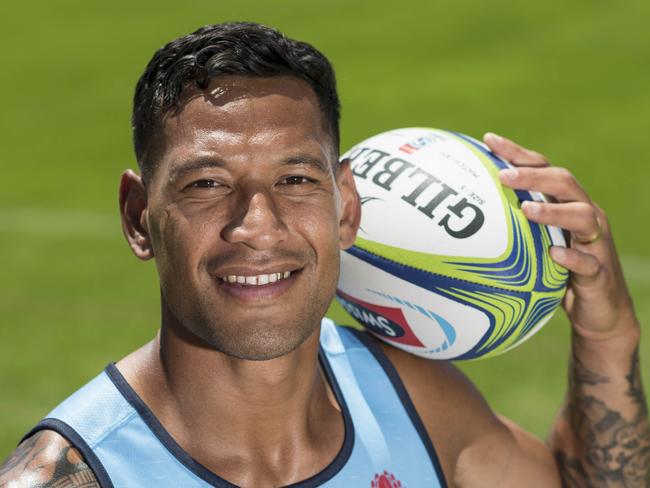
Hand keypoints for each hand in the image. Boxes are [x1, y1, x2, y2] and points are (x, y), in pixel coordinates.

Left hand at [483, 132, 637, 342]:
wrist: (598, 312)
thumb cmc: (557, 274)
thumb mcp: (532, 246)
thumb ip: (508, 228)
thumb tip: (455, 222)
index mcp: (565, 203)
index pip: (542, 168)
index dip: (517, 153)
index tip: (488, 140)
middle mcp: (585, 215)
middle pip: (564, 182)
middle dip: (533, 175)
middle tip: (503, 176)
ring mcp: (595, 243)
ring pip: (583, 216)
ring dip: (553, 210)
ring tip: (526, 209)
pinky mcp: (599, 273)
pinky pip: (588, 263)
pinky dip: (572, 258)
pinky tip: (554, 255)